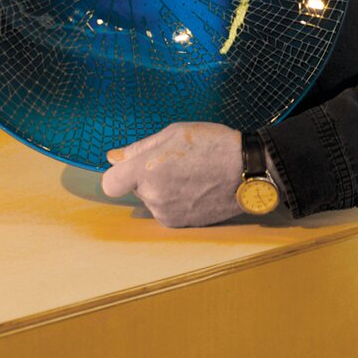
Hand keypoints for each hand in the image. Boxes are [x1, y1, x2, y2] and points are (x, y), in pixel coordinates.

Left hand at [101, 122, 243, 226]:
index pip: (110, 184)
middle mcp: (153, 196)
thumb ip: (139, 148)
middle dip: (148, 177)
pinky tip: (196, 189)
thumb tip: (112, 157)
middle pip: (135, 189)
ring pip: (152, 200)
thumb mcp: (172, 133)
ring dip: (163, 190)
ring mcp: (167, 214)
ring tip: (190, 175)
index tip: (134, 166)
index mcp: (146, 170)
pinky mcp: (180, 225)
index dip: (119, 174)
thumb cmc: (211, 144)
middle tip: (175, 162)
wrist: (247, 169)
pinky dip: (176, 202)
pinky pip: (167, 211)